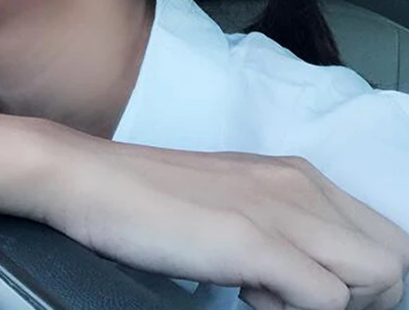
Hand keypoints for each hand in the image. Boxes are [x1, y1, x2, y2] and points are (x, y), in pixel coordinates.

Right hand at [43, 130, 408, 309]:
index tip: (309, 291)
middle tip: (296, 300)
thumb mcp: (228, 199)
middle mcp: (297, 184)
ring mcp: (277, 210)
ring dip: (335, 305)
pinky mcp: (252, 240)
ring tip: (267, 294)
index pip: (381, 235)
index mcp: (293, 173)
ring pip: (378, 277)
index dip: (359, 279)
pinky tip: (244, 293)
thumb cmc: (148, 196)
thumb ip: (275, 223)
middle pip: (392, 257)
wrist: (90, 179)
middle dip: (361, 297)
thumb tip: (307, 273)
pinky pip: (328, 301)